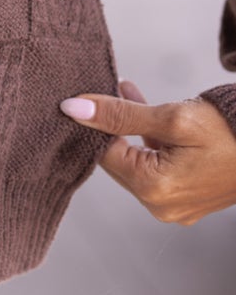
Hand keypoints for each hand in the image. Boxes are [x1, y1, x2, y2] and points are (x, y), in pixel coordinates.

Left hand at [60, 76, 235, 224]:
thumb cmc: (231, 132)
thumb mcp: (172, 118)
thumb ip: (121, 115)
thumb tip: (74, 109)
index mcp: (154, 190)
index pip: (104, 154)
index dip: (94, 123)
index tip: (86, 95)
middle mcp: (161, 206)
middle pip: (120, 160)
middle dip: (113, 124)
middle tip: (106, 88)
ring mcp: (176, 205)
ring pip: (138, 159)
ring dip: (131, 126)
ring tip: (126, 89)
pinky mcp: (188, 197)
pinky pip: (158, 165)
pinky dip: (151, 138)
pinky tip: (145, 106)